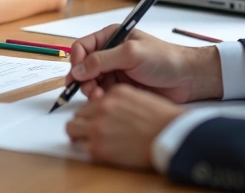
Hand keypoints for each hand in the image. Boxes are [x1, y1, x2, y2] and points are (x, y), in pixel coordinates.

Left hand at [65, 84, 182, 169]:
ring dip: (79, 133)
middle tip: (91, 129)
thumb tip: (109, 105)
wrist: (172, 136)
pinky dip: (87, 148)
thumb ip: (120, 99)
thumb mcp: (140, 97)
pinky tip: (98, 149)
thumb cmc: (163, 120)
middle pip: (79, 112)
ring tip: (89, 139)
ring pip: (72, 127)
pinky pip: (80, 146)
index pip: (91, 99)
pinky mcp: (99, 147)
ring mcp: (99, 127)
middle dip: (83, 120)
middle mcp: (104, 107)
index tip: (95, 117)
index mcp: (114, 94)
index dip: (92, 110)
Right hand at [68, 25, 222, 102]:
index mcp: (112, 37)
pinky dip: (101, 97)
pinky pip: (102, 92)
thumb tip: (78, 69)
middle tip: (90, 91)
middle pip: (84, 66)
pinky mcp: (121, 86)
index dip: (77, 60)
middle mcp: (111, 53)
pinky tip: (107, 101)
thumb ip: (102, 60)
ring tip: (99, 97)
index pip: (82, 47)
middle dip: (83, 79)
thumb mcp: (131, 55)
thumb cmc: (164, 59)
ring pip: (91, 82)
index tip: (77, 74)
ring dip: (91, 90)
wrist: (187, 78)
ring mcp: (115, 71)